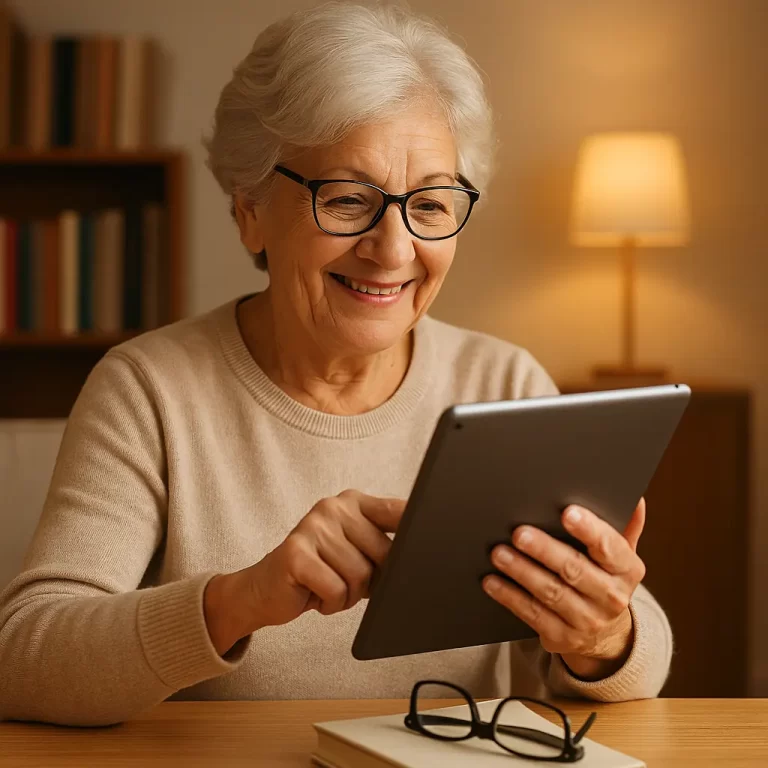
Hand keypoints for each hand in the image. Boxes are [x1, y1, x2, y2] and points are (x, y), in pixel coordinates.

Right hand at [204, 490, 405, 653]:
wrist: (265, 589)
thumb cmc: (320, 572)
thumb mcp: (355, 552)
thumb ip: (383, 546)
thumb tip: (418, 558)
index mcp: (353, 502)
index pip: (397, 511)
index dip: (418, 527)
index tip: (438, 534)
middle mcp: (333, 508)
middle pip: (383, 555)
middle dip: (372, 581)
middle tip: (345, 580)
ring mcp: (313, 527)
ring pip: (360, 577)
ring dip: (347, 596)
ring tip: (327, 586)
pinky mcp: (296, 553)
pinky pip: (337, 590)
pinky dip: (330, 603)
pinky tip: (314, 594)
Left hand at [483, 498, 646, 680]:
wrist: (606, 635)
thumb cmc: (605, 579)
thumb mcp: (620, 555)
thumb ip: (625, 526)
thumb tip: (636, 497)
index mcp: (627, 570)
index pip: (609, 546)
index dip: (589, 529)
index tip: (567, 512)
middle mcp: (611, 597)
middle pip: (574, 569)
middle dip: (544, 550)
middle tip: (518, 532)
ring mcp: (588, 620)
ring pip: (551, 593)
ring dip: (522, 572)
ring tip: (499, 553)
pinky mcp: (563, 637)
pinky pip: (533, 615)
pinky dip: (510, 597)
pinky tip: (492, 582)